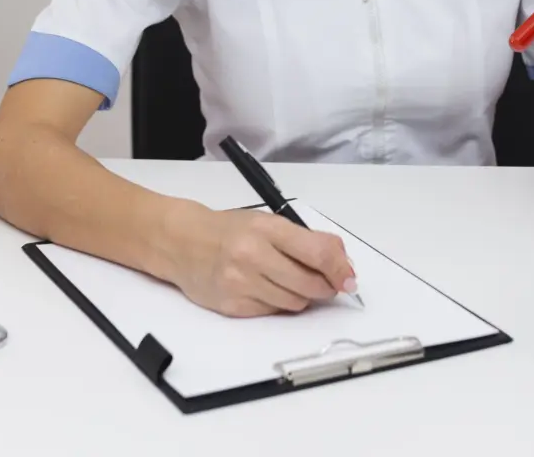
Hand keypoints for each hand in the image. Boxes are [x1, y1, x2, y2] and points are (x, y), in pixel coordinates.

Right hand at [165, 202, 355, 316]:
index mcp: (267, 229)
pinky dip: (279, 304)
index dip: (340, 269)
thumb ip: (305, 241)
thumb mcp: (268, 222)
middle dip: (326, 287)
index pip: (318, 253)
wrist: (184, 243)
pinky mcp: (233, 307)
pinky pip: (273, 312)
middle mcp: (253, 256)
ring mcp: (241, 283)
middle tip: (328, 283)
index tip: (349, 279)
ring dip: (303, 296)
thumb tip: (342, 265)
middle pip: (310, 284)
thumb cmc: (230, 230)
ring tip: (292, 281)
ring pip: (295, 303)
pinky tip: (269, 289)